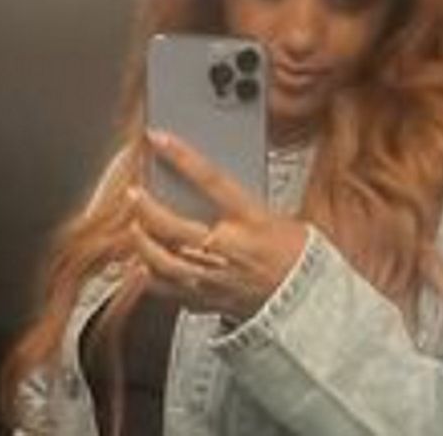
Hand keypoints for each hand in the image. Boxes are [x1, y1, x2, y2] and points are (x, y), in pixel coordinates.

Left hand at [126, 130, 307, 321]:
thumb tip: (213, 188)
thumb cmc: (299, 259)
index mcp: (252, 221)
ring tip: (134, 229)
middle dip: (145, 207)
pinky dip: (150, 277)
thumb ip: (242, 205)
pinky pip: (168, 289)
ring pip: (161, 260)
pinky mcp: (206, 300)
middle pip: (172, 224)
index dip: (181, 156)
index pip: (211, 179)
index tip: (159, 139)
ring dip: (141, 242)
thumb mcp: (279, 217)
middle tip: (134, 193)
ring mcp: (213, 277)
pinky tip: (142, 267)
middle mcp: (228, 249)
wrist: (309, 303)